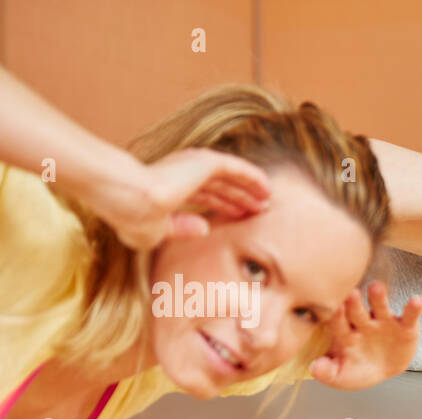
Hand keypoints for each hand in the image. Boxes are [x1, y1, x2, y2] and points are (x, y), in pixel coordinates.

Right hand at [87, 148, 270, 249]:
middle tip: (260, 210)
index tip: (240, 217)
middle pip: (220, 186)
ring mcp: (193, 165)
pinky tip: (268, 188)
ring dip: (250, 188)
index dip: (223, 206)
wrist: (130, 200)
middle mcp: (181, 173)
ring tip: (268, 201)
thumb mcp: (158, 232)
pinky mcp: (205, 161)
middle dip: (240, 198)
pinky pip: (237, 168)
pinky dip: (253, 177)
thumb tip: (204, 229)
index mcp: (169, 188)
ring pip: (230, 177)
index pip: (204, 195)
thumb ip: (181, 229)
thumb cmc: (134, 217)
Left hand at [311, 283, 421, 389]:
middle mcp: (362, 323)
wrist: (385, 369)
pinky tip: (417, 300)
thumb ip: (328, 373)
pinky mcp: (405, 326)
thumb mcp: (342, 377)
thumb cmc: (358, 369)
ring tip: (377, 288)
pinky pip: (409, 316)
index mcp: (344, 333)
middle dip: (354, 303)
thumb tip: (314, 368)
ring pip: (380, 307)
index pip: (338, 323)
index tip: (334, 308)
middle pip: (357, 310)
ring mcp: (384, 322)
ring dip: (379, 298)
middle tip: (351, 293)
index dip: (337, 317)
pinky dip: (413, 309)